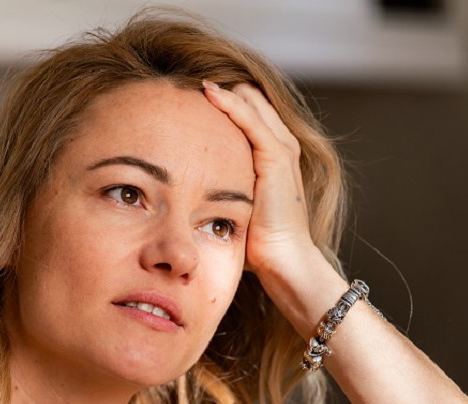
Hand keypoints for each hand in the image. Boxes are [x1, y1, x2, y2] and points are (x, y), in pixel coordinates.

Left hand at [201, 81, 320, 282]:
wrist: (283, 258)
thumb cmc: (258, 241)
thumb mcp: (237, 205)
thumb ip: (223, 188)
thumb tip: (189, 188)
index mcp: (273, 155)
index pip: (249, 113)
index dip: (222, 103)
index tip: (188, 101)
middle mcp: (282, 145)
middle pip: (251, 99)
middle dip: (221, 92)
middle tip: (184, 87)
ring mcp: (281, 148)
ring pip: (251, 102)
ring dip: (223, 90)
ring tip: (192, 81)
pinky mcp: (276, 156)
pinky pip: (250, 119)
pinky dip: (230, 103)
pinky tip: (208, 93)